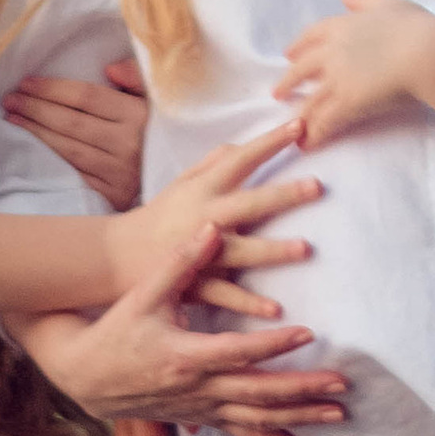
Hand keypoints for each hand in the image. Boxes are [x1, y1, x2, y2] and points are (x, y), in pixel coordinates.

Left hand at [3, 57, 148, 208]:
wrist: (176, 184)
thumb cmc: (158, 133)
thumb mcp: (156, 99)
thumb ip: (137, 77)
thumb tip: (109, 69)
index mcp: (139, 114)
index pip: (86, 96)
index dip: (52, 88)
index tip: (26, 82)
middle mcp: (129, 144)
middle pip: (71, 122)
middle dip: (35, 108)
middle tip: (10, 99)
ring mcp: (120, 173)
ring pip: (68, 149)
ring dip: (35, 132)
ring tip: (13, 119)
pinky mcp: (113, 196)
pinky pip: (74, 174)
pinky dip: (50, 160)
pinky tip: (32, 149)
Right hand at [6, 241, 348, 435]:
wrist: (86, 375)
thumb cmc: (116, 329)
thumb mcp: (144, 293)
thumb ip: (181, 260)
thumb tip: (212, 227)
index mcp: (185, 357)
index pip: (238, 352)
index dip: (274, 344)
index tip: (308, 333)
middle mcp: (198, 389)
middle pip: (258, 392)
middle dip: (302, 388)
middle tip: (341, 381)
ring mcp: (203, 409)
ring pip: (258, 418)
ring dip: (300, 418)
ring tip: (339, 414)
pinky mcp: (204, 419)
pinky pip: (247, 435)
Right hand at [120, 126, 322, 320]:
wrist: (119, 256)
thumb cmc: (159, 215)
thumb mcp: (182, 183)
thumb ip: (213, 164)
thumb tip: (242, 146)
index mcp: (203, 189)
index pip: (241, 160)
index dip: (269, 142)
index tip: (299, 126)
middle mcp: (205, 218)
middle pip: (248, 204)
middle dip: (282, 195)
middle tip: (316, 186)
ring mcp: (202, 253)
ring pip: (242, 251)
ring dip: (273, 251)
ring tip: (304, 248)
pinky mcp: (197, 284)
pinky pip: (226, 295)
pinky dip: (249, 304)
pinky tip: (275, 310)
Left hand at [276, 0, 434, 148]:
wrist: (424, 50)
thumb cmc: (415, 27)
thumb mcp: (388, 4)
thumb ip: (364, 1)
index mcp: (341, 26)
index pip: (311, 36)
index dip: (298, 47)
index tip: (289, 55)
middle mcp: (332, 51)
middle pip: (301, 70)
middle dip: (288, 83)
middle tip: (278, 94)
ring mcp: (337, 77)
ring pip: (310, 100)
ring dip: (300, 116)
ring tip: (291, 129)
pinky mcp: (347, 100)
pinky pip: (325, 120)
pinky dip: (315, 134)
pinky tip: (309, 144)